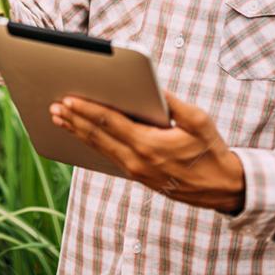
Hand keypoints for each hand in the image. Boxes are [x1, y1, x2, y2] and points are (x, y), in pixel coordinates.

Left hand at [49, 91, 244, 212]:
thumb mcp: (199, 121)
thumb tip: (155, 87)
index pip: (110, 123)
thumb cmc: (211, 151)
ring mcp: (135, 171)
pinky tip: (81, 136)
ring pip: (99, 149)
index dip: (87, 110)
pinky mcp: (136, 176)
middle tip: (54, 107)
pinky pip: (108, 157)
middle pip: (97, 137)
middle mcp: (137, 161)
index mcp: (149, 145)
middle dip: (74, 120)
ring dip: (77, 132)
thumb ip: (175, 103)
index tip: (68, 99)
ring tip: (59, 118)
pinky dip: (91, 144)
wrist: (220, 187)